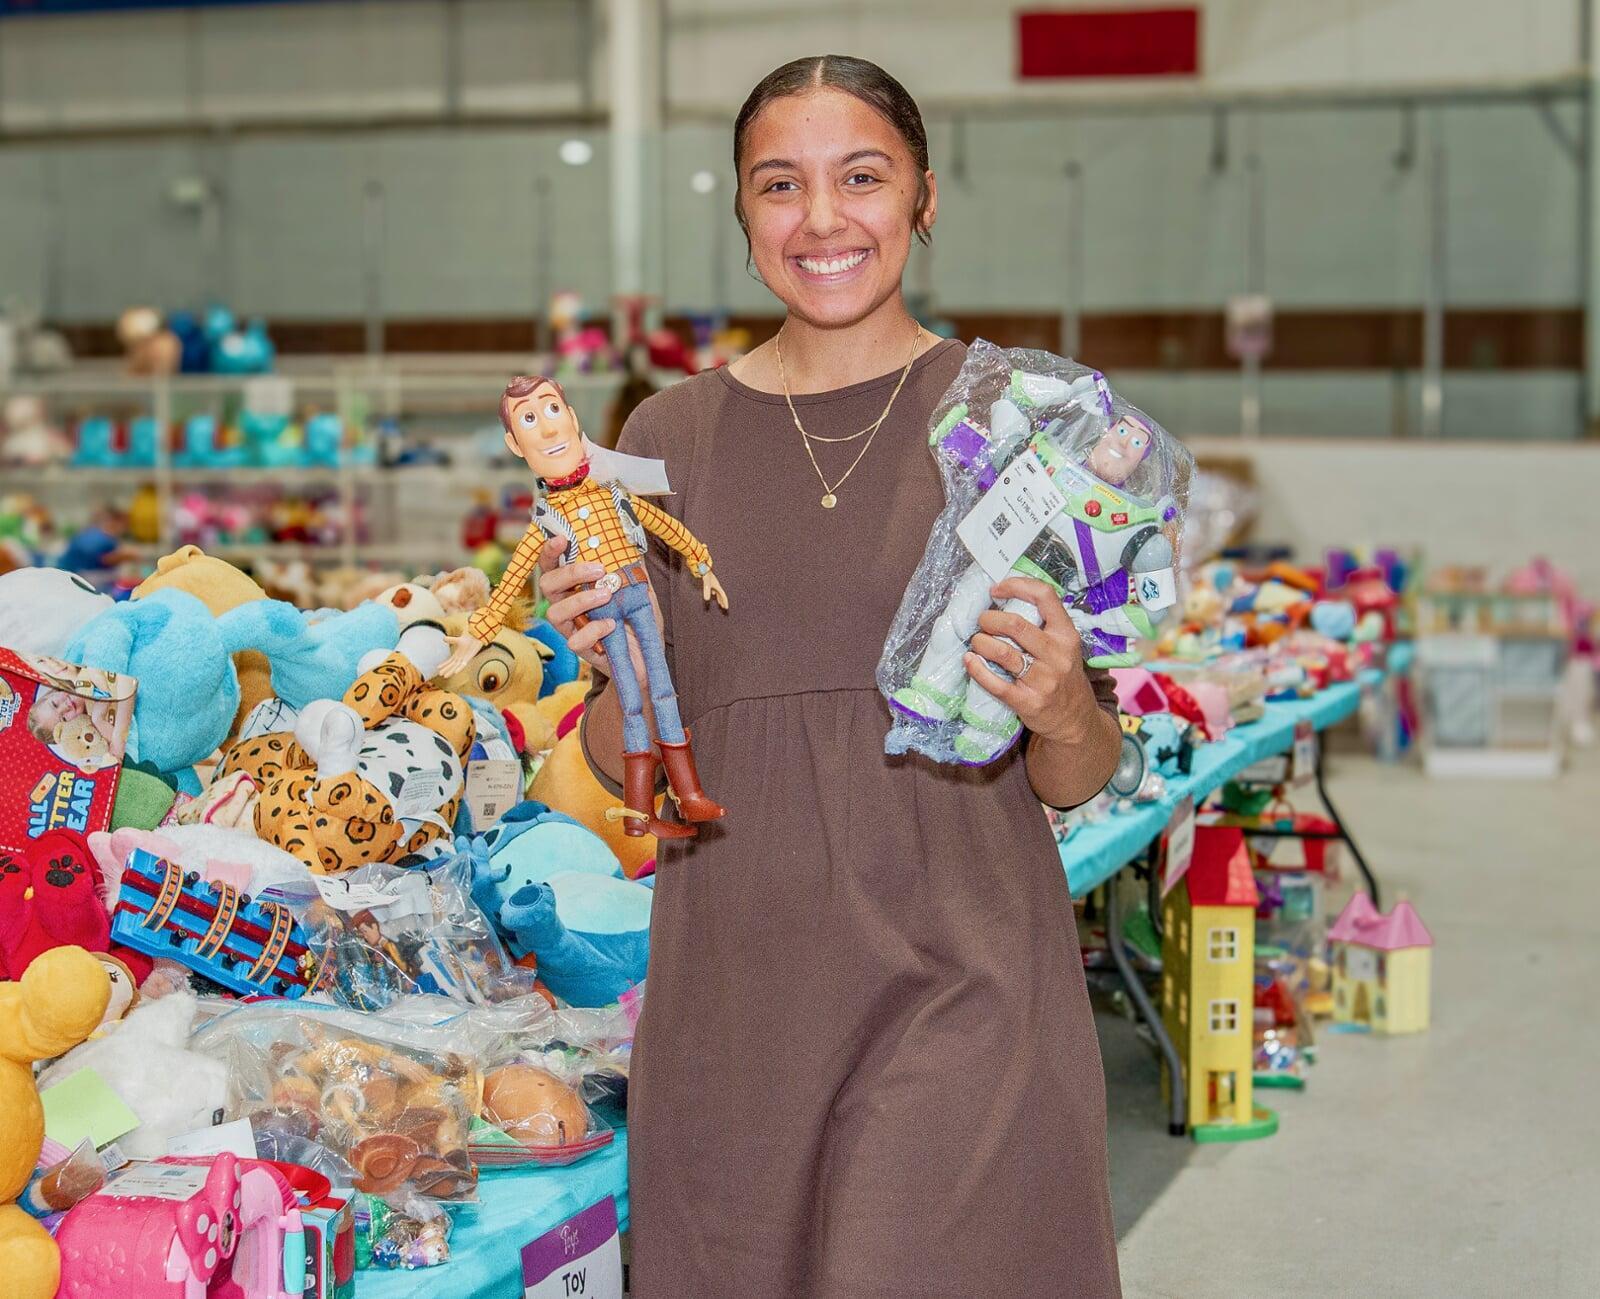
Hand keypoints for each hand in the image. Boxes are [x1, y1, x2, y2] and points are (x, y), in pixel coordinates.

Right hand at [438, 634, 483, 679]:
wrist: (476, 638)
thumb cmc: (469, 639)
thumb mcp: (457, 640)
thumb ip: (450, 640)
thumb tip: (443, 639)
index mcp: (457, 655)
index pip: (449, 661)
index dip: (444, 665)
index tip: (437, 668)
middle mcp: (460, 658)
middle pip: (452, 666)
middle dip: (446, 670)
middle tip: (440, 674)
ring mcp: (464, 659)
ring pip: (456, 667)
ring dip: (450, 671)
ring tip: (445, 676)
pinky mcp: (469, 658)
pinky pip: (463, 665)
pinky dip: (459, 668)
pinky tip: (455, 672)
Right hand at [538, 538, 657, 682]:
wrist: (649, 653)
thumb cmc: (638, 616)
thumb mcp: (638, 586)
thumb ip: (630, 566)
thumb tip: (628, 540)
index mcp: (575, 586)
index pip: (552, 566)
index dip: (550, 551)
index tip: (562, 538)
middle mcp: (567, 605)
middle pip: (547, 585)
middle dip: (570, 573)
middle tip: (599, 570)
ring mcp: (571, 628)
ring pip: (555, 613)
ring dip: (581, 600)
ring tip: (607, 596)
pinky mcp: (582, 649)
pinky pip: (574, 641)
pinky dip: (593, 630)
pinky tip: (611, 625)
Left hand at [702, 570, 727, 609]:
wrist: (704, 567)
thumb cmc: (706, 575)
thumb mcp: (706, 584)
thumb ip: (707, 591)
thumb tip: (706, 600)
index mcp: (718, 587)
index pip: (723, 596)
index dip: (725, 602)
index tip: (726, 608)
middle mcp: (717, 586)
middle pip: (721, 595)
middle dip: (723, 601)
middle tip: (724, 607)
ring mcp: (714, 584)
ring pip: (718, 592)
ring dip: (719, 598)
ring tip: (719, 603)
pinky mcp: (711, 582)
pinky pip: (715, 589)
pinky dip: (715, 593)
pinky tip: (713, 594)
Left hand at [963, 576, 1100, 744]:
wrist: (1075, 720)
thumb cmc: (1063, 677)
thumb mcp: (1065, 647)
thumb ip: (1043, 626)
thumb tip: (1004, 601)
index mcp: (1066, 635)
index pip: (1044, 596)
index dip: (1016, 585)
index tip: (996, 590)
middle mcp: (1057, 655)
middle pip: (1015, 624)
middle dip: (989, 618)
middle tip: (981, 622)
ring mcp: (1043, 680)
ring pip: (1002, 652)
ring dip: (980, 642)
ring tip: (976, 642)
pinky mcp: (1027, 702)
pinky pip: (995, 683)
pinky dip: (976, 669)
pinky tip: (969, 661)